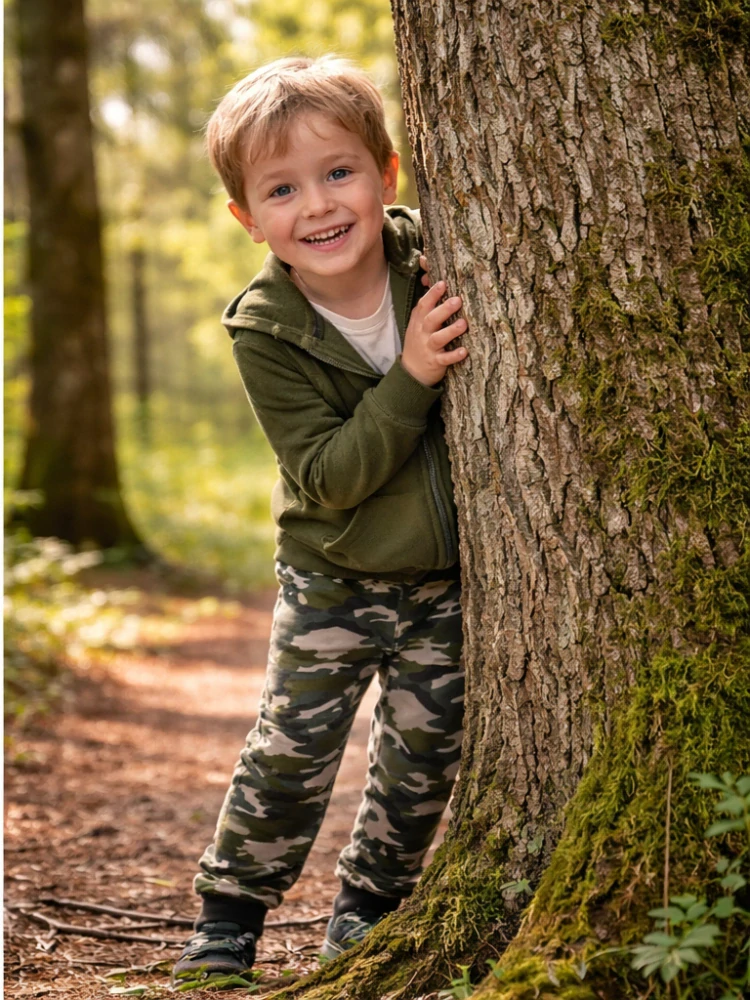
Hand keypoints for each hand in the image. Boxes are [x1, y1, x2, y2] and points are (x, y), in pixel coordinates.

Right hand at [401, 257, 467, 385]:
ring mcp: (429, 348)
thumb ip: (427, 307)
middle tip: (457, 300)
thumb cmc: (420, 342)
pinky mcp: (436, 363)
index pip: (423, 305)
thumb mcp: (418, 324)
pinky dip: (454, 356)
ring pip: (438, 338)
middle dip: (443, 309)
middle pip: (431, 319)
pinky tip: (464, 351)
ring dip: (451, 331)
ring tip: (463, 323)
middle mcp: (423, 334)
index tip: (443, 283)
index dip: (432, 294)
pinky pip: (445, 359)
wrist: (412, 372)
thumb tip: (437, 281)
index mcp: (419, 322)